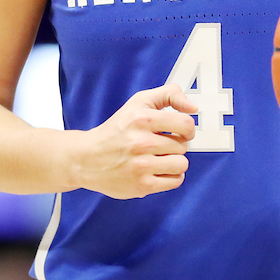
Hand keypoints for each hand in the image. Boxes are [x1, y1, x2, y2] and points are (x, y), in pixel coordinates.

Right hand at [75, 83, 197, 198]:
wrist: (86, 158)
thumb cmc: (115, 131)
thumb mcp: (138, 103)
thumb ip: (168, 95)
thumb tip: (193, 107)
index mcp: (141, 119)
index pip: (186, 124)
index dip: (186, 128)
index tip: (178, 131)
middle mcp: (141, 142)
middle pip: (184, 146)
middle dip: (175, 145)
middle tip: (159, 145)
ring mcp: (141, 166)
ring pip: (181, 164)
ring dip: (173, 161)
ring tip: (159, 158)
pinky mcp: (142, 185)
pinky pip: (175, 181)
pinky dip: (170, 176)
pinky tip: (157, 170)